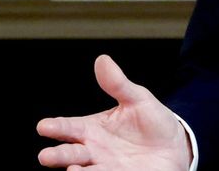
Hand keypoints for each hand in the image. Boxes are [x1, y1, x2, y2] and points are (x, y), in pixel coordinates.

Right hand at [37, 55, 191, 169]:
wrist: (175, 147)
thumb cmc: (152, 122)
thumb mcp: (137, 99)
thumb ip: (118, 84)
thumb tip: (102, 60)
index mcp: (92, 129)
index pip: (68, 127)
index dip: (55, 127)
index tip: (44, 126)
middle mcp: (93, 150)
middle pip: (69, 153)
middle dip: (57, 155)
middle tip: (46, 156)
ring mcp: (104, 167)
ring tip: (72, 170)